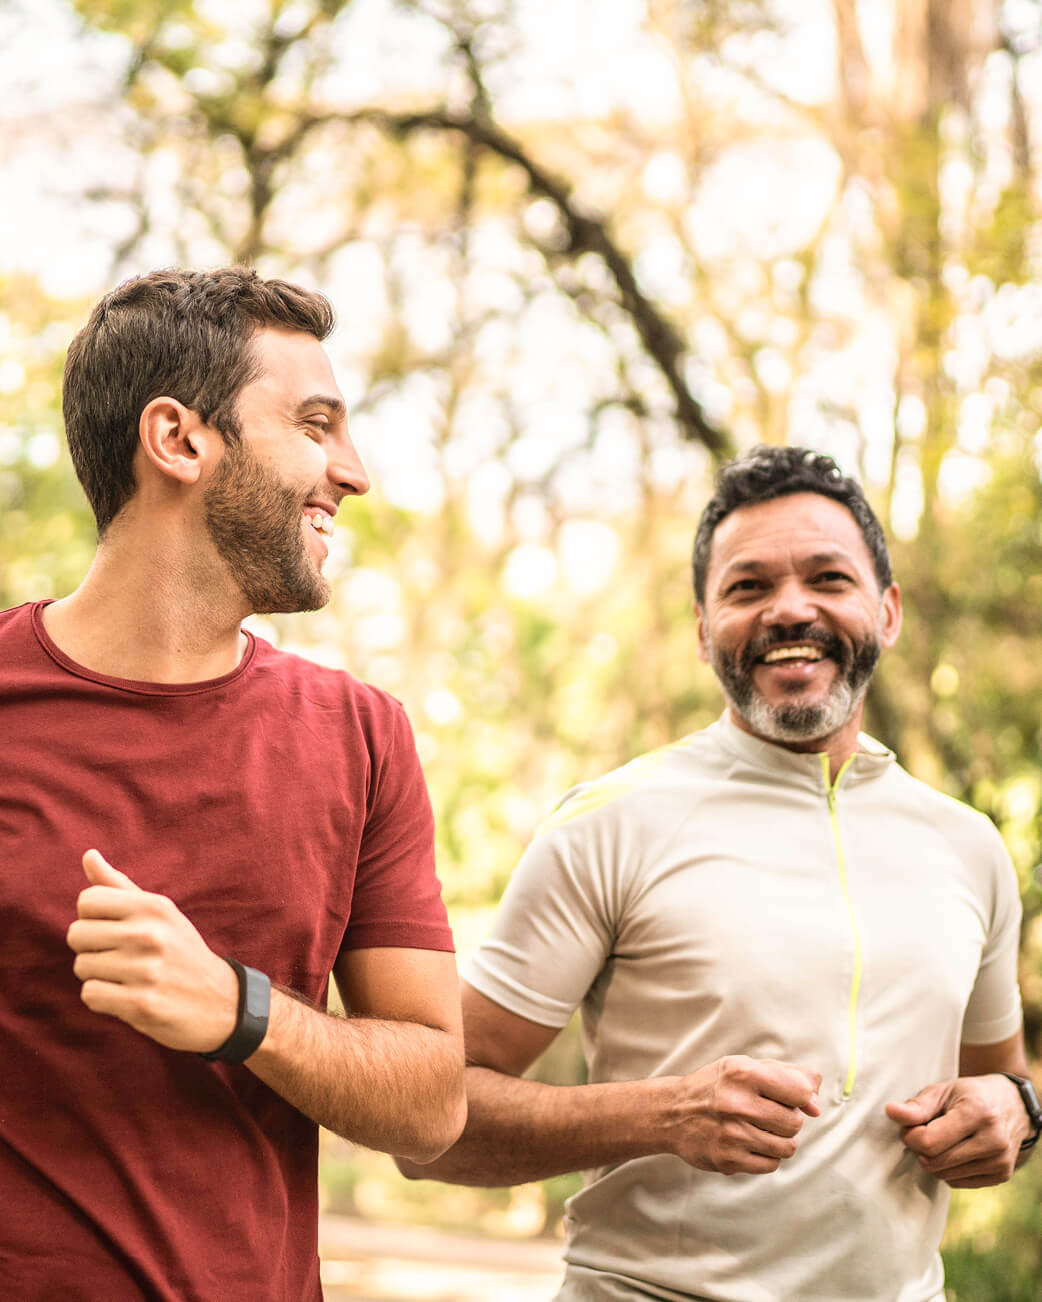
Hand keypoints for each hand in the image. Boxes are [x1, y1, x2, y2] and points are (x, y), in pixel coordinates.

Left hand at [66, 849, 237, 1052]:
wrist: (220, 1001)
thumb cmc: (180, 951)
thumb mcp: (160, 913)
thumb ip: (119, 886)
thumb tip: (88, 854)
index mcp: (154, 907)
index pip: (87, 900)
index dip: (92, 917)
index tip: (113, 929)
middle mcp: (150, 934)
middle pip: (77, 934)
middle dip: (90, 948)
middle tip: (118, 956)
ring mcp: (146, 970)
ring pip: (81, 966)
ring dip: (98, 975)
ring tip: (127, 976)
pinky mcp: (141, 1004)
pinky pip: (90, 994)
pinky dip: (103, 998)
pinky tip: (126, 995)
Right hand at [665, 1055, 821, 1174]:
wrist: (672, 1112)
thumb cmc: (717, 1086)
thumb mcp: (747, 1067)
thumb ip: (788, 1076)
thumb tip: (817, 1105)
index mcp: (743, 1072)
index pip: (800, 1091)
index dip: (802, 1096)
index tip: (790, 1097)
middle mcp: (736, 1103)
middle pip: (794, 1122)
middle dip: (788, 1119)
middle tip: (767, 1113)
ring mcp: (731, 1134)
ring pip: (787, 1147)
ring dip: (780, 1139)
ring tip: (761, 1128)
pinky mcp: (727, 1160)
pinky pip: (771, 1165)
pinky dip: (768, 1156)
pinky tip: (751, 1143)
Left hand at [885, 1075, 1029, 1187]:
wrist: (1012, 1106)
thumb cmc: (970, 1095)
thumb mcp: (943, 1091)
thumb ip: (917, 1106)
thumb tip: (890, 1112)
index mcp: (977, 1113)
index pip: (929, 1141)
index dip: (909, 1136)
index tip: (909, 1125)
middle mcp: (993, 1140)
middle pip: (935, 1161)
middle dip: (919, 1148)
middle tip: (922, 1131)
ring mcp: (1000, 1161)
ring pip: (944, 1176)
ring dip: (932, 1160)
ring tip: (940, 1140)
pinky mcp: (1002, 1176)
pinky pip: (957, 1183)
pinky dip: (948, 1170)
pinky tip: (955, 1151)